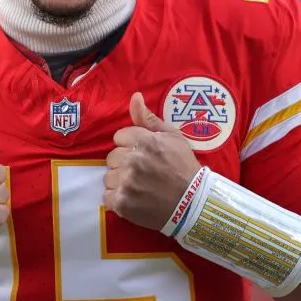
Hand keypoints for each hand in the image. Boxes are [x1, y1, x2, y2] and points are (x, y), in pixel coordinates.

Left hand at [103, 93, 202, 230]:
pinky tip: (134, 198)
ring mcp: (125, 182)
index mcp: (143, 140)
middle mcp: (131, 159)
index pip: (119, 137)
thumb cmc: (184, 167)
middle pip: (112, 157)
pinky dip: (118, 199)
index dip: (130, 145)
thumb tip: (135, 96)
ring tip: (139, 186)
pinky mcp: (121, 203)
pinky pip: (107, 197)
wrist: (193, 204)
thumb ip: (149, 118)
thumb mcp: (173, 137)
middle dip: (123, 163)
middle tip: (142, 172)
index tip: (144, 154)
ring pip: (108, 177)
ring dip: (120, 181)